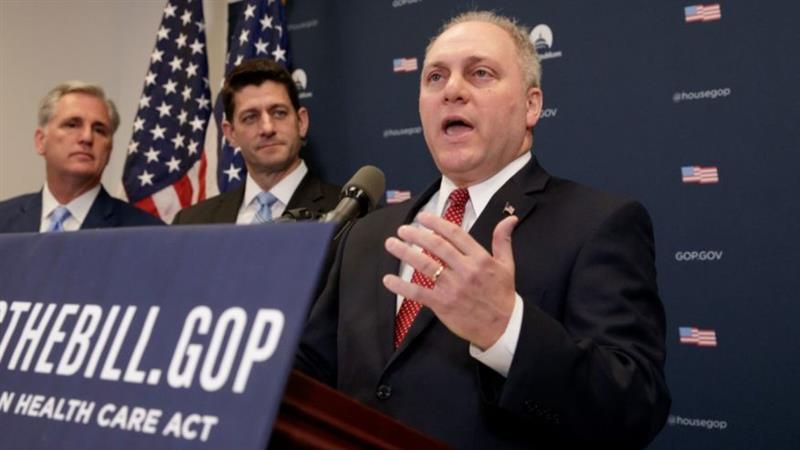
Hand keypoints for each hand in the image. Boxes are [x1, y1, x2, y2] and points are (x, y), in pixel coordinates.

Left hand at [383, 211, 517, 349]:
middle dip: (416, 235)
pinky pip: (418, 293)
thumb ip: (503, 241)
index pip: (455, 234)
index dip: (436, 223)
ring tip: (391, 244)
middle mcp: (465, 270)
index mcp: (480, 259)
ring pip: (425, 266)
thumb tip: (509, 218)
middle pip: (436, 246)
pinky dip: (402, 286)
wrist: (502, 328)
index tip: (422, 217)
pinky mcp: (443, 305)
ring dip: (405, 253)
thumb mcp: (507, 266)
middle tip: (402, 229)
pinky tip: (388, 279)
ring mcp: (452, 288)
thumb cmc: (502, 296)